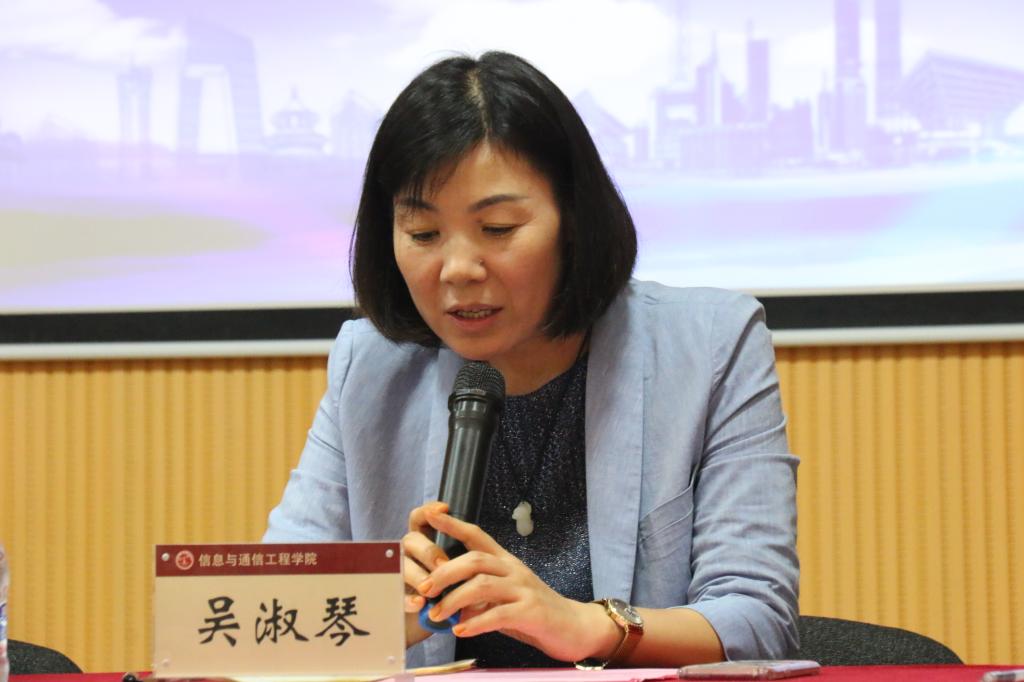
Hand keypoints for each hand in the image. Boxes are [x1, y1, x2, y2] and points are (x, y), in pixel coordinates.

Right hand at [401, 501, 451, 646]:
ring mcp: (402, 573)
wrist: (439, 620)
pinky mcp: (397, 595)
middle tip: (443, 564)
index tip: (444, 508)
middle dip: (428, 551)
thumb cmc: (452, 589)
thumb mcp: (461, 571)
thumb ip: (463, 558)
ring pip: (402, 565)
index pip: (420, 518)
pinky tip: (420, 604)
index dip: (429, 510)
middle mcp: (410, 553)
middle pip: (412, 539)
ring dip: (417, 575)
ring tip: (430, 589)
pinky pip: (398, 593)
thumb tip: (476, 554)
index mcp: (425, 541)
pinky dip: (409, 599)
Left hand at [409, 504, 619, 661]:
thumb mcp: (504, 598)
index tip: (430, 516)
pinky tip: (460, 630)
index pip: (477, 535)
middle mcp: (514, 570)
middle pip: (474, 560)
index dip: (453, 524)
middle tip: (424, 589)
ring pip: (482, 585)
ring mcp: (524, 589)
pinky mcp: (531, 611)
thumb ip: (479, 597)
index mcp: (506, 562)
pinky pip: (497, 614)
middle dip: (444, 573)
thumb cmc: (534, 612)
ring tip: (436, 616)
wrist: (574, 627)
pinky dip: (474, 623)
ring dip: (454, 600)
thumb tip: (447, 604)